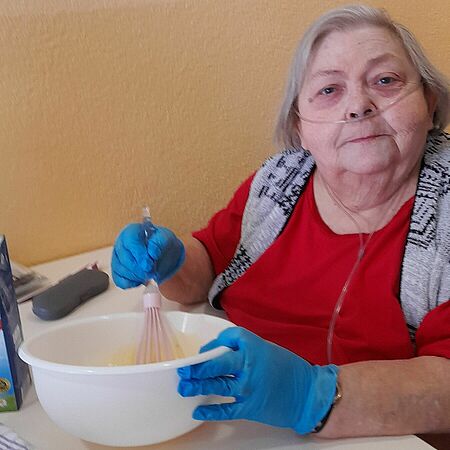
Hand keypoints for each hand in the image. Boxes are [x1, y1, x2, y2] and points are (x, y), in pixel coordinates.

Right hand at [111, 223, 184, 287]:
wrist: (163, 257)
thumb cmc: (162, 245)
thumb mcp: (166, 239)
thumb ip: (160, 242)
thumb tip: (152, 252)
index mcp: (132, 231)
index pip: (130, 240)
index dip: (139, 253)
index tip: (149, 263)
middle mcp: (121, 243)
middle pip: (124, 257)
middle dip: (139, 268)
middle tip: (151, 272)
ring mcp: (117, 258)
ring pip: (121, 269)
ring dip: (137, 276)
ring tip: (149, 275)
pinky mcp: (117, 271)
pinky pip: (119, 280)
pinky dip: (131, 283)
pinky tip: (140, 280)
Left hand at [178, 327, 337, 433]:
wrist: (308, 393)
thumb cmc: (287, 368)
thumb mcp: (266, 348)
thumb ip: (243, 348)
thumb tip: (219, 351)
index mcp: (253, 346)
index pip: (226, 339)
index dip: (211, 345)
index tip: (204, 352)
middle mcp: (247, 365)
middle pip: (215, 363)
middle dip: (197, 367)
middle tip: (184, 369)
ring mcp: (247, 387)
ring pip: (216, 385)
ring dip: (197, 387)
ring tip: (184, 387)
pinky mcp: (249, 407)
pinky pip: (225, 409)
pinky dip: (210, 410)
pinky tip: (198, 410)